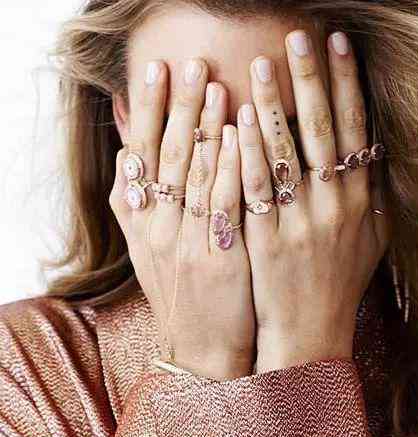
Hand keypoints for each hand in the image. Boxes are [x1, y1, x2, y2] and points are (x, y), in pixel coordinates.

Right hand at [110, 59, 254, 380]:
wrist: (201, 345)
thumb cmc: (183, 289)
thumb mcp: (150, 245)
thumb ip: (140, 195)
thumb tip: (131, 144)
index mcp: (138, 219)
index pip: (139, 152)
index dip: (146, 108)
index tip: (156, 69)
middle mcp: (155, 227)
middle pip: (165, 155)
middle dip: (177, 106)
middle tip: (190, 63)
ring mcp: (184, 242)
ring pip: (192, 174)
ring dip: (203, 126)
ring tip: (216, 85)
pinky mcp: (217, 258)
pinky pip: (223, 203)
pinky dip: (228, 167)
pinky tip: (238, 137)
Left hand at [236, 30, 390, 371]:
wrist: (312, 328)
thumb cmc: (341, 281)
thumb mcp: (373, 237)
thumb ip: (374, 192)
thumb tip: (373, 148)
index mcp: (360, 200)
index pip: (356, 129)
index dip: (348, 84)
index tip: (339, 45)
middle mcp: (334, 205)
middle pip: (322, 131)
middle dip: (311, 79)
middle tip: (299, 36)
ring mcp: (298, 221)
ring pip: (285, 153)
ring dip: (272, 106)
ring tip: (259, 64)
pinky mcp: (265, 237)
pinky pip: (255, 188)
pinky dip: (246, 152)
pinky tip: (235, 121)